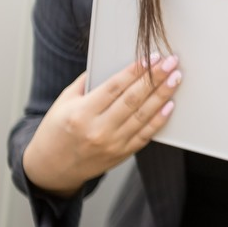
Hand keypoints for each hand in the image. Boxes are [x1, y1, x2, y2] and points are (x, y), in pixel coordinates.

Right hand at [22, 55, 182, 193]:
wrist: (52, 168)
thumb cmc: (56, 130)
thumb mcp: (64, 102)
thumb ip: (86, 82)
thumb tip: (109, 62)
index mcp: (81, 113)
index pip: (114, 87)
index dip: (135, 71)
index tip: (151, 57)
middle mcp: (98, 129)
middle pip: (133, 99)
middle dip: (155, 78)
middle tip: (171, 62)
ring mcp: (112, 144)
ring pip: (143, 116)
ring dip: (162, 96)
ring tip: (175, 79)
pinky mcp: (121, 154)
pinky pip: (145, 135)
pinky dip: (159, 120)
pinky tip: (170, 105)